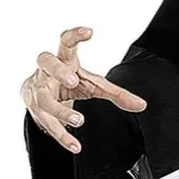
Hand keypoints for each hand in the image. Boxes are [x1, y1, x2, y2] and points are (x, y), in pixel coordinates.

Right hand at [20, 25, 147, 152]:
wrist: (39, 96)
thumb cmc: (69, 84)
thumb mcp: (94, 86)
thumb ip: (117, 94)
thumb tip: (143, 105)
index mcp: (63, 59)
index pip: (65, 42)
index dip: (75, 35)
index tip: (90, 31)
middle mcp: (47, 72)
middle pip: (46, 62)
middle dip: (58, 71)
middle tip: (72, 80)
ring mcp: (38, 91)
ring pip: (44, 99)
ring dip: (60, 111)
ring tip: (78, 121)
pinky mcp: (36, 111)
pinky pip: (47, 124)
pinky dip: (62, 137)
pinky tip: (75, 146)